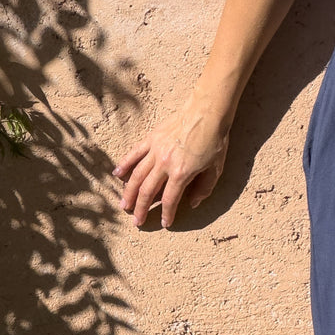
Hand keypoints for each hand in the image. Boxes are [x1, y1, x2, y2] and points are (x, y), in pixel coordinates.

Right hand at [112, 97, 229, 229]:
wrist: (207, 112)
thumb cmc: (215, 140)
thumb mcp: (216, 168)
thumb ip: (204, 188)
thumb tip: (193, 203)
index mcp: (182, 172)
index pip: (170, 199)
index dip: (167, 214)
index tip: (164, 223)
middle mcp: (165, 163)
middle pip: (148, 191)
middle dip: (142, 209)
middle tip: (136, 222)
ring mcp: (155, 150)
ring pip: (137, 176)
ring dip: (129, 193)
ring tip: (124, 206)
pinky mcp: (151, 138)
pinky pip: (134, 154)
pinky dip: (125, 164)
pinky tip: (117, 175)